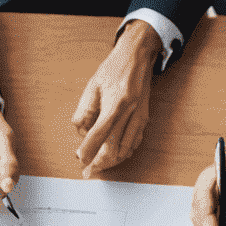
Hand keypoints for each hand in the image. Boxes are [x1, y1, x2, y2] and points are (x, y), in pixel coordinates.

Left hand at [71, 20, 160, 177]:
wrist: (138, 54)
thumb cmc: (115, 67)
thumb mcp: (94, 84)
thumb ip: (85, 109)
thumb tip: (80, 131)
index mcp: (117, 102)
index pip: (100, 133)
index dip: (89, 148)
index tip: (81, 158)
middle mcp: (131, 112)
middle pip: (114, 147)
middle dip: (100, 163)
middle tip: (88, 171)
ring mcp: (140, 116)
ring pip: (126, 149)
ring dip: (111, 161)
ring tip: (98, 167)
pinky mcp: (144, 118)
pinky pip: (134, 143)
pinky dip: (124, 153)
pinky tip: (115, 156)